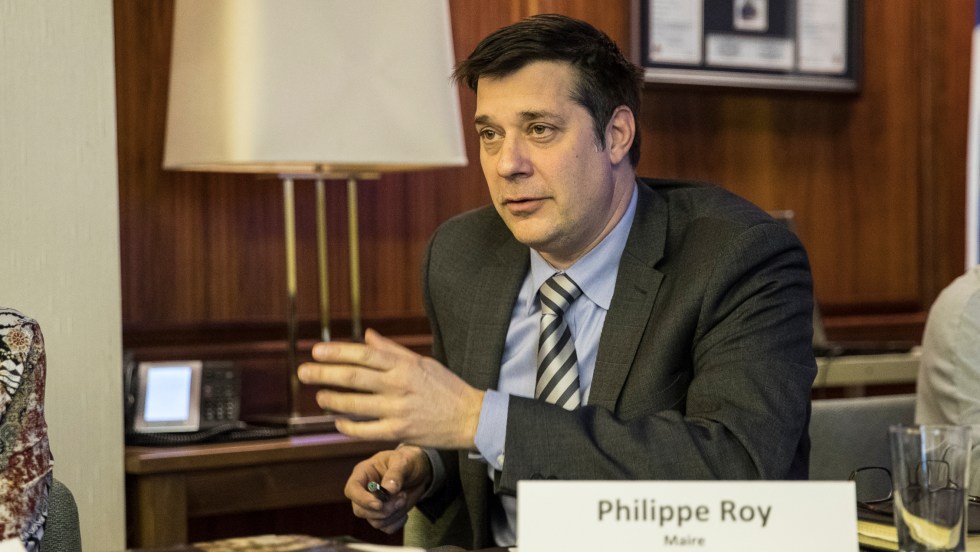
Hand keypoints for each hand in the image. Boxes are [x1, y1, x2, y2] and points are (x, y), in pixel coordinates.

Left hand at [297, 329, 484, 448]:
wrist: (469, 418)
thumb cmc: (446, 387)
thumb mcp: (422, 361)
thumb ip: (392, 350)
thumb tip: (366, 335)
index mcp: (405, 365)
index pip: (364, 355)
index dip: (337, 352)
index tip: (316, 351)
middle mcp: (399, 385)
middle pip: (354, 378)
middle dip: (324, 374)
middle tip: (303, 372)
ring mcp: (398, 410)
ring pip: (355, 404)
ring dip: (332, 400)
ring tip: (319, 396)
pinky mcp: (399, 431)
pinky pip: (365, 430)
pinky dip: (348, 426)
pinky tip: (338, 421)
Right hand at [345, 445, 432, 532]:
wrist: (419, 472)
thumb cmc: (407, 461)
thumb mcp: (403, 461)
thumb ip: (396, 474)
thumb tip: (389, 490)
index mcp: (364, 473)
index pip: (352, 490)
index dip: (362, 500)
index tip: (379, 504)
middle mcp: (365, 491)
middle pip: (360, 510)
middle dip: (382, 510)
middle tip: (401, 498)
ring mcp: (373, 505)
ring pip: (374, 521)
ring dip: (393, 514)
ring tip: (404, 498)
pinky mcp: (383, 516)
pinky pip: (385, 527)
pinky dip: (397, 522)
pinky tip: (404, 510)